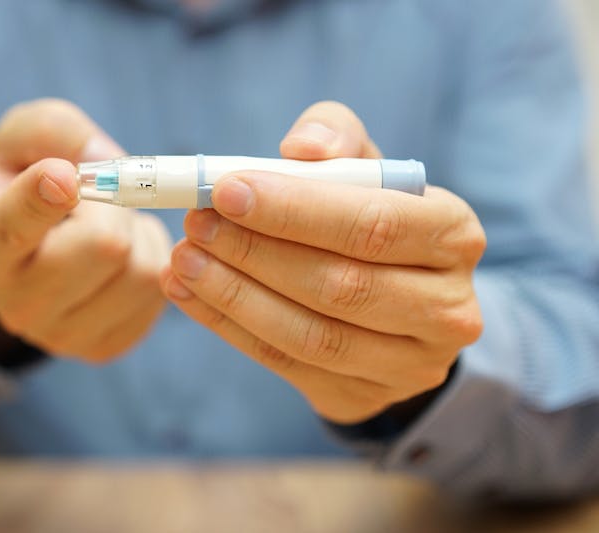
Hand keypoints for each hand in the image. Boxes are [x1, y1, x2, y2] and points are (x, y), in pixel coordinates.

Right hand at [0, 99, 170, 363]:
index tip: (64, 177)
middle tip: (103, 200)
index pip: (12, 228)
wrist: (28, 254)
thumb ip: (55, 130)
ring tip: (110, 228)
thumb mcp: (22, 140)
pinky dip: (150, 261)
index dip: (42, 199)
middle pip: (105, 246)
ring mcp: (61, 335)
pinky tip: (122, 259)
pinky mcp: (103, 347)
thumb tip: (104, 162)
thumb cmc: (24, 183)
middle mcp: (15, 303)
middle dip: (117, 208)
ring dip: (138, 235)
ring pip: (141, 271)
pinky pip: (158, 294)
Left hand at [161, 102, 485, 422]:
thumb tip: (301, 148)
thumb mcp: (367, 169)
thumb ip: (338, 140)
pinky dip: (229, 327)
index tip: (226, 190)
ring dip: (235, 296)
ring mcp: (411, 364)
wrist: (397, 304)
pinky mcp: (365, 396)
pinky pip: (287, 364)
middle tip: (196, 225)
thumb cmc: (373, 218)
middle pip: (342, 285)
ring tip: (183, 260)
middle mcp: (447, 307)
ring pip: (312, 335)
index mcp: (454, 234)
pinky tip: (188, 294)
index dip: (296, 210)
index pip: (374, 224)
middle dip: (256, 253)